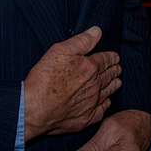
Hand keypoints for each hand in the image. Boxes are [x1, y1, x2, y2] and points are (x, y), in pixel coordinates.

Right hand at [23, 26, 120, 140]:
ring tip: (117, 82)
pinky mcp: (85, 118)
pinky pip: (102, 110)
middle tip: (117, 68)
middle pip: (110, 76)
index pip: (107, 60)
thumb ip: (81, 41)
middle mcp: (94, 86)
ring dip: (113, 85)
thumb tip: (97, 32)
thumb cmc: (44, 80)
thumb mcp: (60, 51)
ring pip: (108, 92)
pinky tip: (105, 102)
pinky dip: (105, 104)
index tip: (115, 57)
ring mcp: (91, 103)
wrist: (33, 109)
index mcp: (90, 68)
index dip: (112, 57)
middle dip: (114, 70)